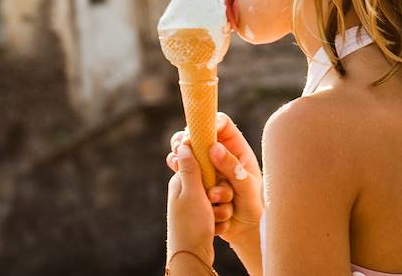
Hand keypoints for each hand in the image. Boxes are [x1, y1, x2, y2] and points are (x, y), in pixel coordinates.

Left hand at [166, 143, 215, 266]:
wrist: (192, 258)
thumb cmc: (191, 225)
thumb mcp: (192, 193)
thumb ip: (189, 169)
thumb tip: (183, 143)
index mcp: (180, 182)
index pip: (196, 160)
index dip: (209, 160)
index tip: (219, 162)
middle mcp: (185, 192)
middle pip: (211, 179)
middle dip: (220, 190)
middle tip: (216, 200)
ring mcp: (193, 206)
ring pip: (217, 196)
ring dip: (221, 207)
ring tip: (215, 217)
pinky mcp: (202, 219)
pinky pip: (218, 211)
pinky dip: (220, 219)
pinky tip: (216, 227)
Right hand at [167, 112, 263, 245]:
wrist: (245, 228)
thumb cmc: (253, 205)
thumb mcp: (247, 185)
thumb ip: (233, 167)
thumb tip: (214, 147)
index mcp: (237, 149)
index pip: (222, 125)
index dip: (208, 122)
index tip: (196, 132)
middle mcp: (221, 155)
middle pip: (200, 136)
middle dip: (188, 138)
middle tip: (179, 145)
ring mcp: (209, 168)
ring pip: (190, 153)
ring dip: (183, 157)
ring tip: (176, 161)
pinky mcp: (200, 182)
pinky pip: (185, 171)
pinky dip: (180, 171)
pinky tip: (177, 170)